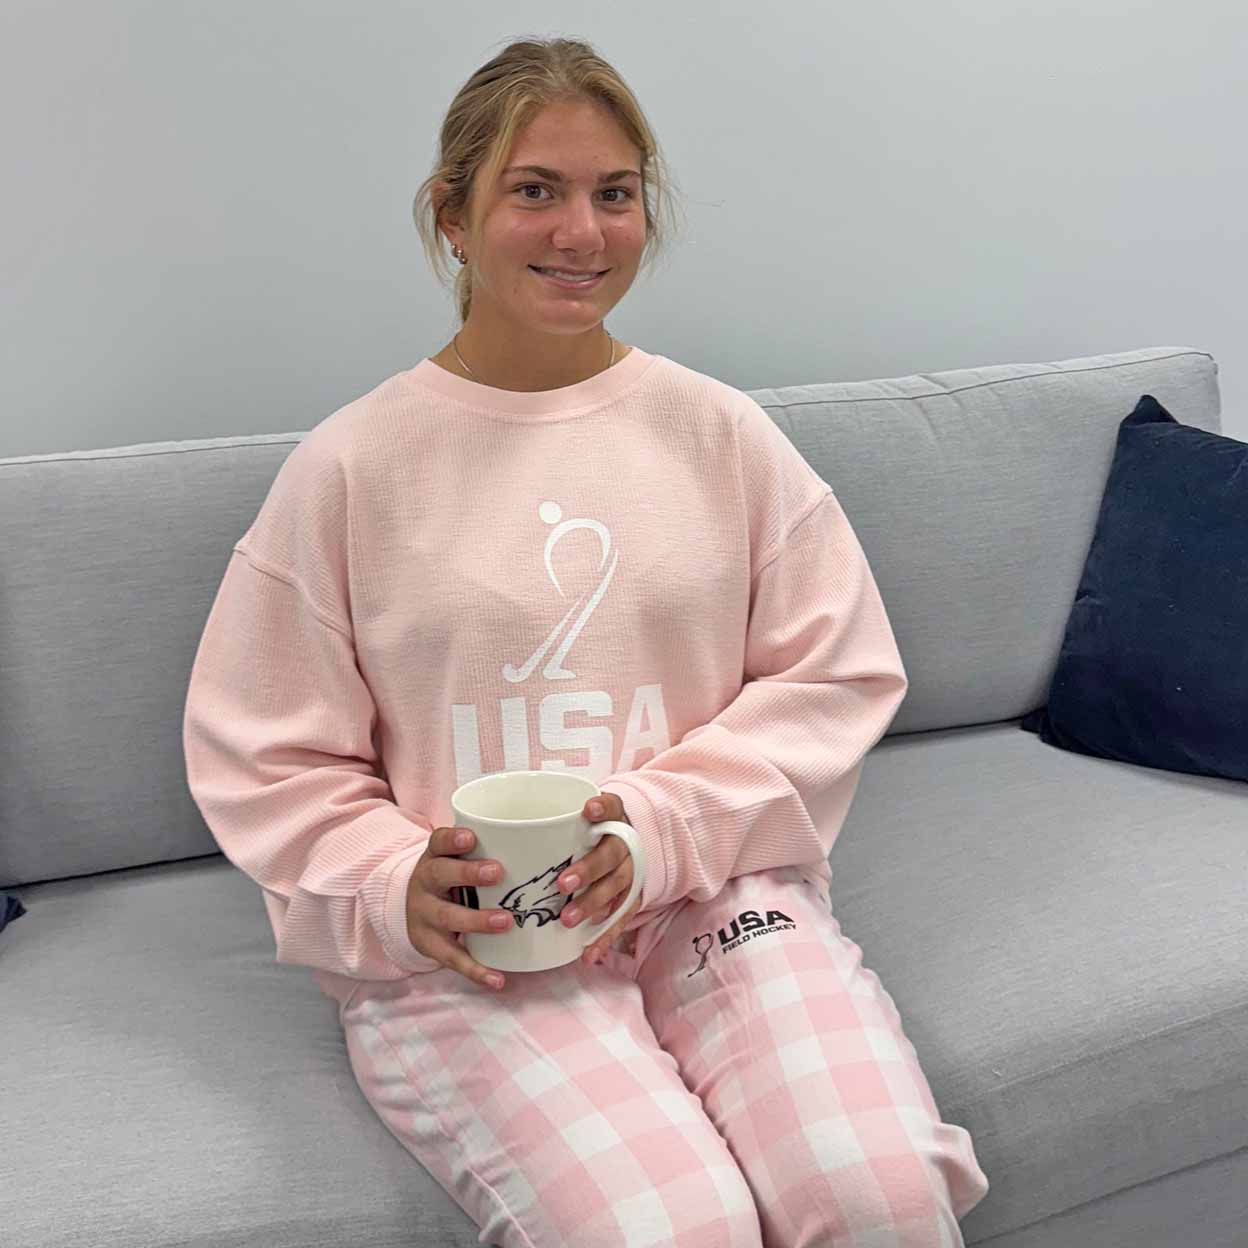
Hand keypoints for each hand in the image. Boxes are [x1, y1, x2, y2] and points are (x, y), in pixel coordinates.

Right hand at [406, 825, 517, 990]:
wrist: (411, 909)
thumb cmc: (451, 878)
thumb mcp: (456, 859)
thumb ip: (489, 851)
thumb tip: (550, 846)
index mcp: (435, 857)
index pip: (438, 842)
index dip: (452, 839)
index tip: (471, 837)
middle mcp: (425, 883)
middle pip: (439, 875)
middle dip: (468, 874)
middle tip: (497, 872)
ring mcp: (424, 916)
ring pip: (447, 917)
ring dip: (477, 920)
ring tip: (505, 922)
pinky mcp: (430, 945)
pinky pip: (453, 959)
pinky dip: (476, 970)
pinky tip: (498, 980)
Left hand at [558, 792, 641, 965]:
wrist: (625, 849)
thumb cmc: (587, 835)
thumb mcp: (576, 821)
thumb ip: (547, 824)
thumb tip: (480, 826)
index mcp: (611, 820)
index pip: (612, 807)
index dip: (602, 809)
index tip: (588, 810)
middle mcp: (624, 846)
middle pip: (610, 855)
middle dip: (587, 869)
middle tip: (562, 883)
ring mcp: (630, 873)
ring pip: (615, 888)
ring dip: (592, 904)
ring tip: (567, 920)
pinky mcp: (631, 900)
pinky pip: (620, 920)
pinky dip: (605, 938)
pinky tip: (588, 954)